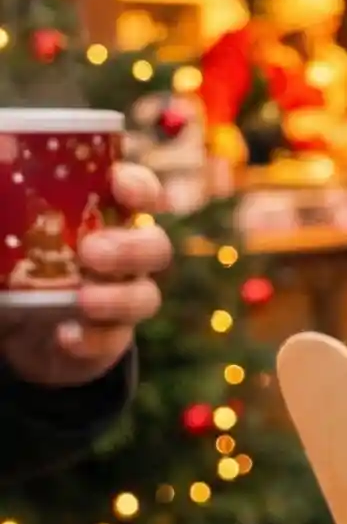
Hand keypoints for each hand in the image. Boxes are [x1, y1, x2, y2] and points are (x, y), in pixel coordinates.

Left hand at [0, 164, 171, 388]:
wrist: (14, 322)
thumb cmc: (12, 256)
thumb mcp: (4, 225)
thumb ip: (2, 195)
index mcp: (105, 216)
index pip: (140, 192)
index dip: (140, 186)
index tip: (119, 184)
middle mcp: (124, 255)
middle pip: (155, 247)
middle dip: (131, 248)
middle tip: (91, 251)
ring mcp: (119, 297)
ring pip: (145, 296)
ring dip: (118, 297)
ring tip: (83, 299)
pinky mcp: (106, 338)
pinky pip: (111, 339)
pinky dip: (91, 338)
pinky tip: (66, 334)